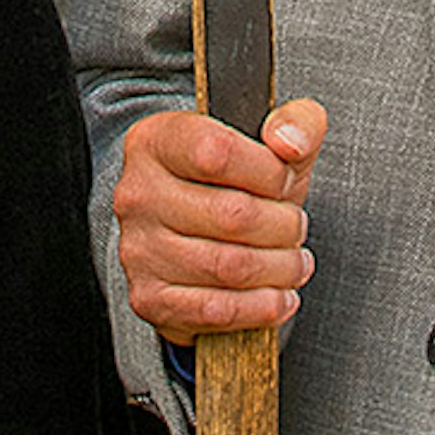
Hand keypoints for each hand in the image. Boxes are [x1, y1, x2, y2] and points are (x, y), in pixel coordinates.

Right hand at [114, 97, 327, 339]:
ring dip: (280, 269)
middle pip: (233, 215)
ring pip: (230, 267)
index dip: (269, 172)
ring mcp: (138, 249)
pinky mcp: (149, 298)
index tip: (285, 182)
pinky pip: (216, 310)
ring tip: (293, 261)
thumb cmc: (236, 184)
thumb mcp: (270, 144)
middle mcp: (138, 193)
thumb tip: (290, 142)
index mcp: (157, 140)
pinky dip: (261, 307)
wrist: (196, 234)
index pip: (218, 152)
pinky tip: (279, 296)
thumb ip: (296, 124)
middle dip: (284, 226)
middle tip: (295, 227)